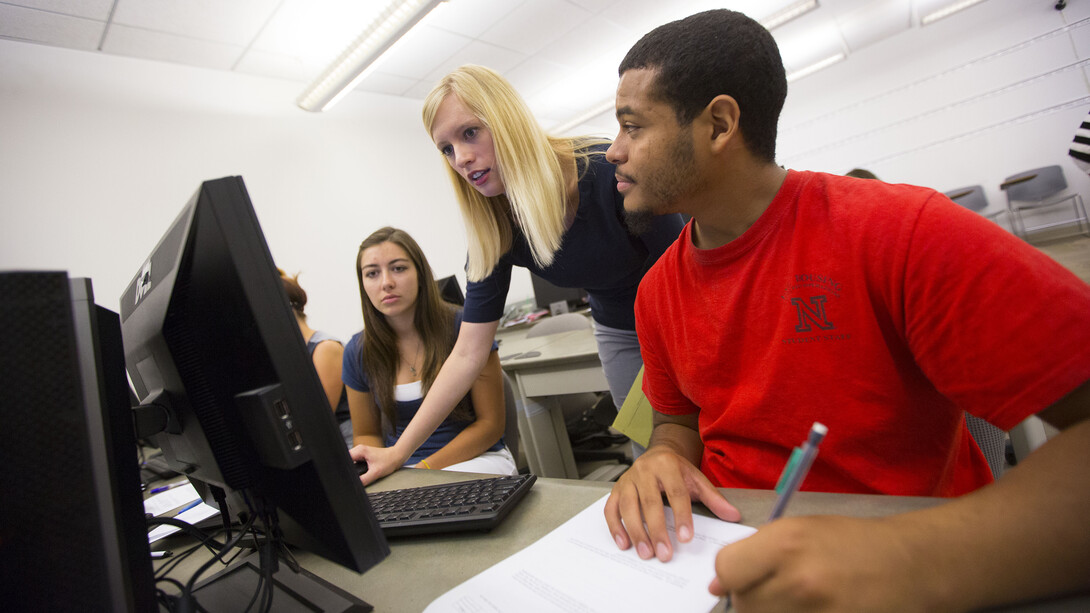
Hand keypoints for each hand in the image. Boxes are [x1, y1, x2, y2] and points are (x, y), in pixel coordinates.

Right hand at [349, 444, 406, 485]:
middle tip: (354, 475)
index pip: (345, 459)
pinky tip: (361, 471)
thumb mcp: (375, 473)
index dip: (345, 468)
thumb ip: (364, 480)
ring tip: (359, 473)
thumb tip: (356, 485)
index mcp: (360, 450)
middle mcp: (359, 449)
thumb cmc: (389, 461)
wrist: (396, 457)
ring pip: (350, 461)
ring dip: (353, 468)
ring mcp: (361, 452)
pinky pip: (355, 462)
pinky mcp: (363, 455)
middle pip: (346, 460)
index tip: (347, 475)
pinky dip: (356, 467)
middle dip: (348, 469)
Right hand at [604, 446, 739, 561]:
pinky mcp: (616, 489)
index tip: (686, 538)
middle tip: (664, 554)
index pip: (675, 493)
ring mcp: (627, 479)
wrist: (658, 454)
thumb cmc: (677, 470)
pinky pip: (611, 509)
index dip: (681, 516)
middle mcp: (644, 470)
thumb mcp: (697, 480)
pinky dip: (615, 527)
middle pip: (649, 502)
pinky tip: (624, 544)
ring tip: (646, 553)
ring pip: (628, 506)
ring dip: (636, 532)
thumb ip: (714, 499)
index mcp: (667, 465)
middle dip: (657, 531)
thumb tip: (733, 516)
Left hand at [709, 515, 939, 611]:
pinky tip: (812, 610)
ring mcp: (816, 612)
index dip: (730, 576)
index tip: (739, 579)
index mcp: (786, 543)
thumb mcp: (803, 530)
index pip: (726, 570)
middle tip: (778, 591)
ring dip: (773, 612)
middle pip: (744, 604)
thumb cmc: (854, 544)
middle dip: (753, 599)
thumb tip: (717, 585)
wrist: (914, 567)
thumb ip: (758, 553)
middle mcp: (798, 580)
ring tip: (798, 601)